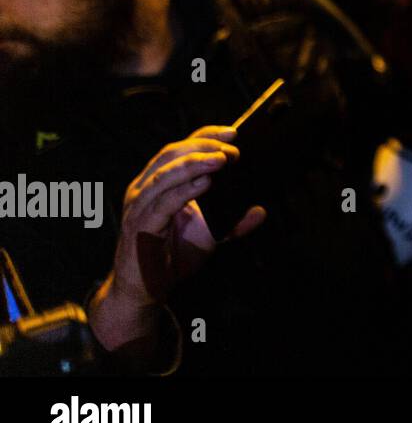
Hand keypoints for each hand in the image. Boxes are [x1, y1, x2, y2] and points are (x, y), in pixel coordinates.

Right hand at [89, 126, 265, 351]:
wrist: (144, 290)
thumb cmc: (172, 256)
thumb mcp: (209, 236)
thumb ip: (234, 223)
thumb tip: (261, 211)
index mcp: (158, 183)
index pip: (180, 148)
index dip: (205, 136)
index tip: (233, 132)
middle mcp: (145, 189)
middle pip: (171, 154)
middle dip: (203, 146)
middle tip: (232, 147)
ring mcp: (139, 206)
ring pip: (165, 174)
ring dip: (195, 163)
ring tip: (221, 159)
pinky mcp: (140, 226)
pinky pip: (163, 203)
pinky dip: (184, 190)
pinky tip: (204, 183)